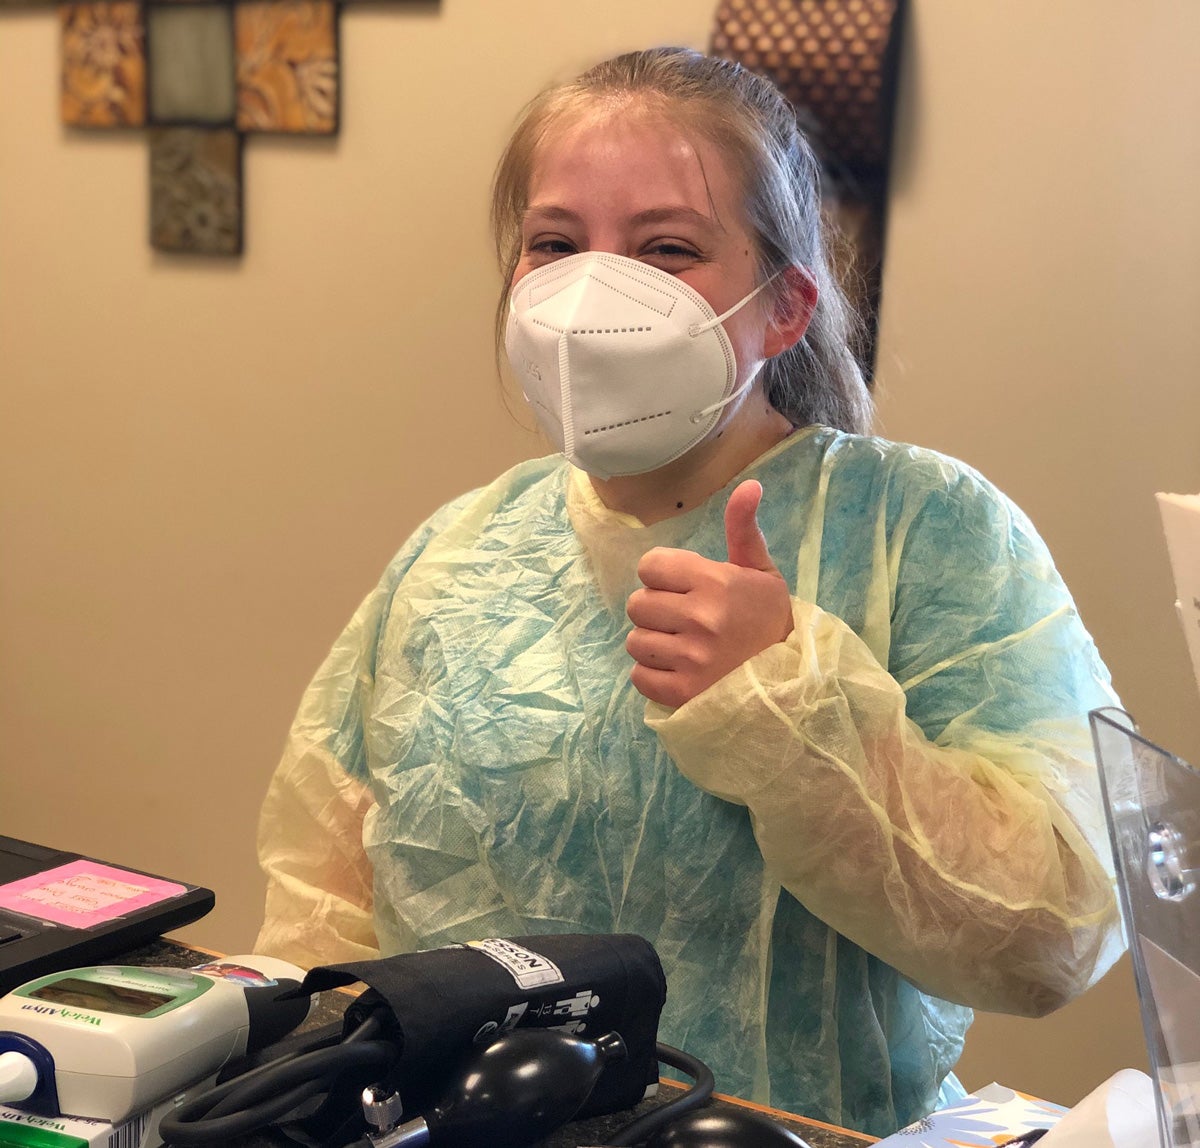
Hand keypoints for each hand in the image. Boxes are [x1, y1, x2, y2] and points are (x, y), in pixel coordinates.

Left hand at [626, 480, 794, 707]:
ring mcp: (690, 657)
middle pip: (636, 604)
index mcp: (715, 581)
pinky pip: (638, 677)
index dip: (661, 576)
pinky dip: (652, 676)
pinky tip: (678, 670)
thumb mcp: (761, 571)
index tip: (682, 588)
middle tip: (683, 621)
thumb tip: (749, 484)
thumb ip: (743, 529)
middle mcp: (700, 617)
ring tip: (681, 647)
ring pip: (635, 641)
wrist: (790, 682)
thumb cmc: (768, 620)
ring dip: (652, 645)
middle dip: (656, 611)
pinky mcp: (682, 693)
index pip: (649, 566)